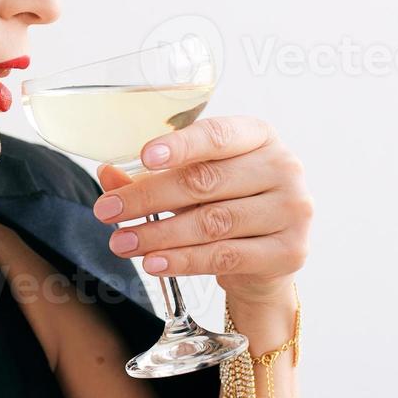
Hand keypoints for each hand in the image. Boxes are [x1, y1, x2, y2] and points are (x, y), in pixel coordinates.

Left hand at [92, 115, 311, 305]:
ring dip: (159, 234)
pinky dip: (183, 261)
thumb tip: (106, 174)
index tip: (143, 157)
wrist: (268, 257)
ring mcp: (292, 210)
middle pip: (206, 181)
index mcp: (258, 136)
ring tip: (122, 242)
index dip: (180, 146)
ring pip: (212, 222)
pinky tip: (154, 262)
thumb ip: (153, 177)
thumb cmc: (228, 205)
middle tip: (107, 210)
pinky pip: (225, 256)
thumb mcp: (194, 184)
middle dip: (148, 198)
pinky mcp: (289, 251)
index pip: (217, 135)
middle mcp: (282, 167)